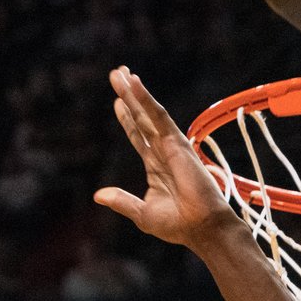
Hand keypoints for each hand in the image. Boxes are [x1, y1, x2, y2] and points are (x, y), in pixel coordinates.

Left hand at [94, 67, 236, 251]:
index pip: (138, 136)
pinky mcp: (177, 143)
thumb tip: (98, 196)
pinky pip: (158, 116)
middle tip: (116, 74)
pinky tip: (134, 84)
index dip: (127, 118)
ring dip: (133, 92)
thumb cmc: (178, 225)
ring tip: (120, 72)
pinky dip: (146, 99)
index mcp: (155, 167)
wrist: (201, 227)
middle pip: (141, 118)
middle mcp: (162, 152)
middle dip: (128, 97)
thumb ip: (122, 201)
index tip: (116, 102)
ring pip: (147, 113)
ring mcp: (170, 145)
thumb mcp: (142, 214)